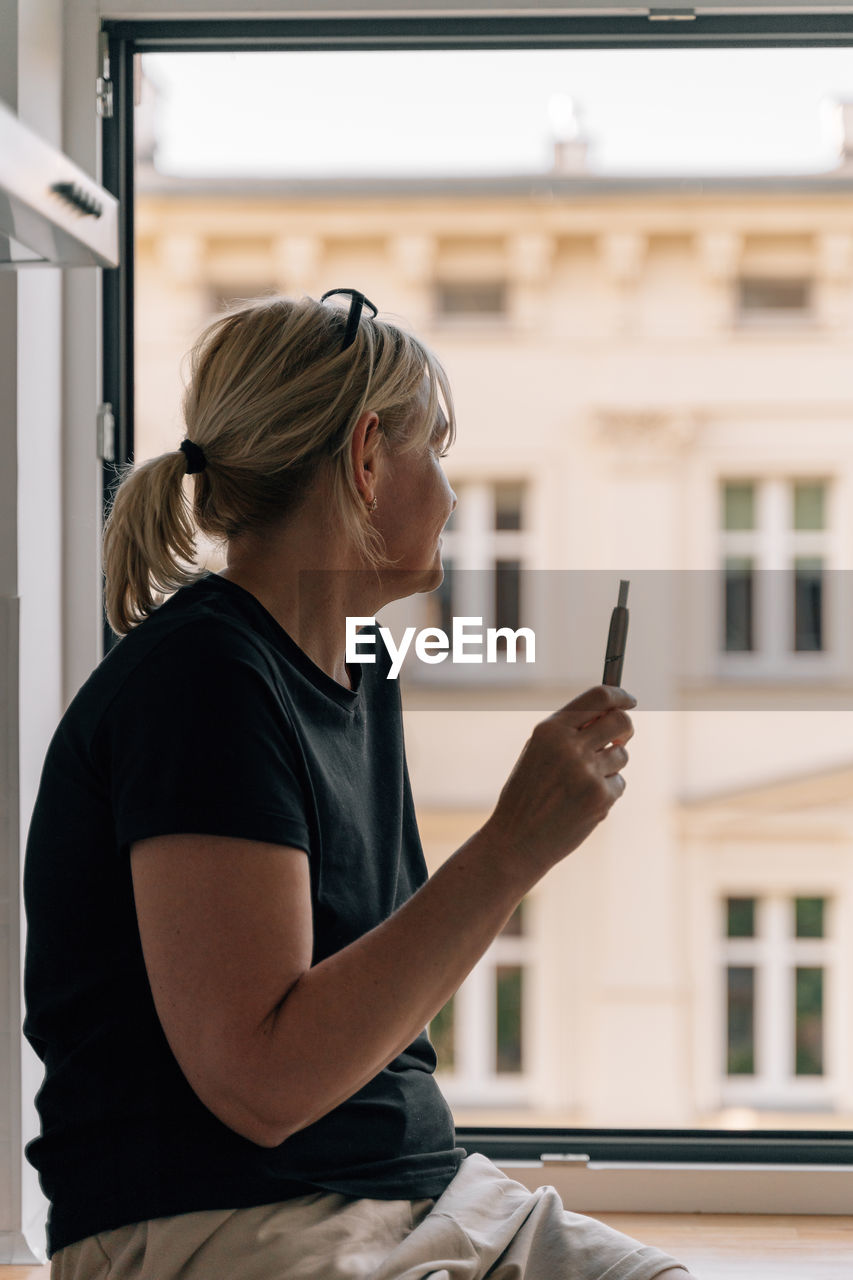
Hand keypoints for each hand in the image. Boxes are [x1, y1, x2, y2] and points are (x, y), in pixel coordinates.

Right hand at [482, 684, 635, 884]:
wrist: (517, 840)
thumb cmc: (527, 793)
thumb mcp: (538, 752)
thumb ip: (570, 731)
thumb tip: (613, 714)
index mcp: (550, 730)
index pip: (598, 697)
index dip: (620, 695)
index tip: (629, 700)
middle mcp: (569, 746)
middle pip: (621, 721)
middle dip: (626, 728)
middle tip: (620, 737)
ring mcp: (587, 772)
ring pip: (621, 755)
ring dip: (611, 765)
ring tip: (583, 783)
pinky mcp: (601, 797)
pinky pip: (618, 783)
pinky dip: (606, 792)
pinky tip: (582, 804)